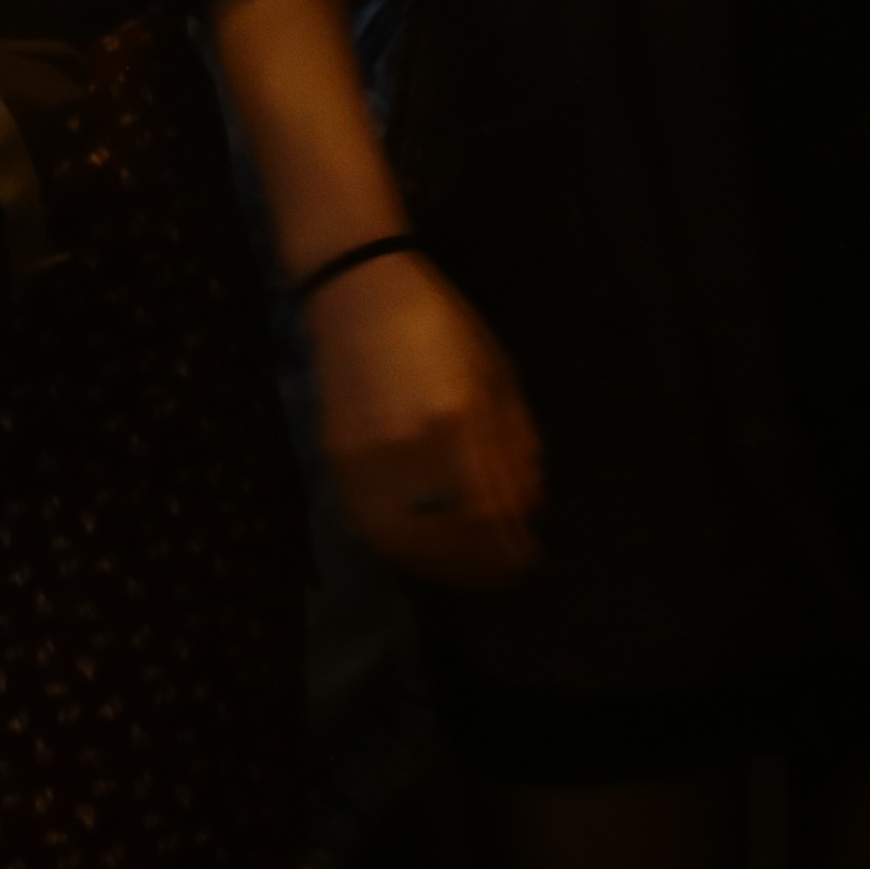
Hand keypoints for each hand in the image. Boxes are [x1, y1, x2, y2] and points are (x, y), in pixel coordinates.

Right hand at [308, 252, 544, 589]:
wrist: (358, 293)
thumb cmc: (442, 325)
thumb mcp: (496, 375)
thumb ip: (517, 446)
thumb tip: (532, 512)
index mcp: (457, 417)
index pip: (491, 510)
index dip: (513, 546)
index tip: (533, 560)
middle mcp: (408, 446)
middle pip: (450, 535)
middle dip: (485, 564)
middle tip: (509, 575)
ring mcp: (364, 458)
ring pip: (407, 543)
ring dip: (446, 567)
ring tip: (473, 573)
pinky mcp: (336, 461)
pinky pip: (373, 527)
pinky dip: (405, 551)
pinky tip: (429, 553)